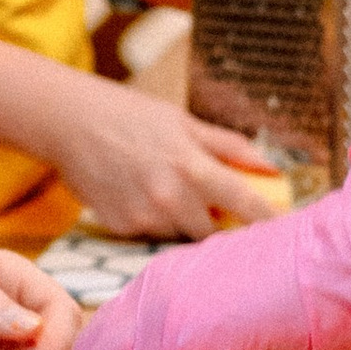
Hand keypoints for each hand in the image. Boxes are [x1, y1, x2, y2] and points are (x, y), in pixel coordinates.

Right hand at [32, 61, 288, 238]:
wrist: (68, 121)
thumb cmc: (130, 114)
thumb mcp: (183, 121)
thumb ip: (229, 146)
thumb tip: (272, 167)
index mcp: (193, 166)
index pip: (245, 204)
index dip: (267, 220)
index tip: (282, 230)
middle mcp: (171, 197)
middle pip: (212, 232)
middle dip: (214, 222)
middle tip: (206, 204)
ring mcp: (144, 216)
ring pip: (178, 234)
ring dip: (180, 221)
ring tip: (160, 189)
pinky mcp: (121, 228)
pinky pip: (149, 234)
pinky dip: (150, 220)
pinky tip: (135, 193)